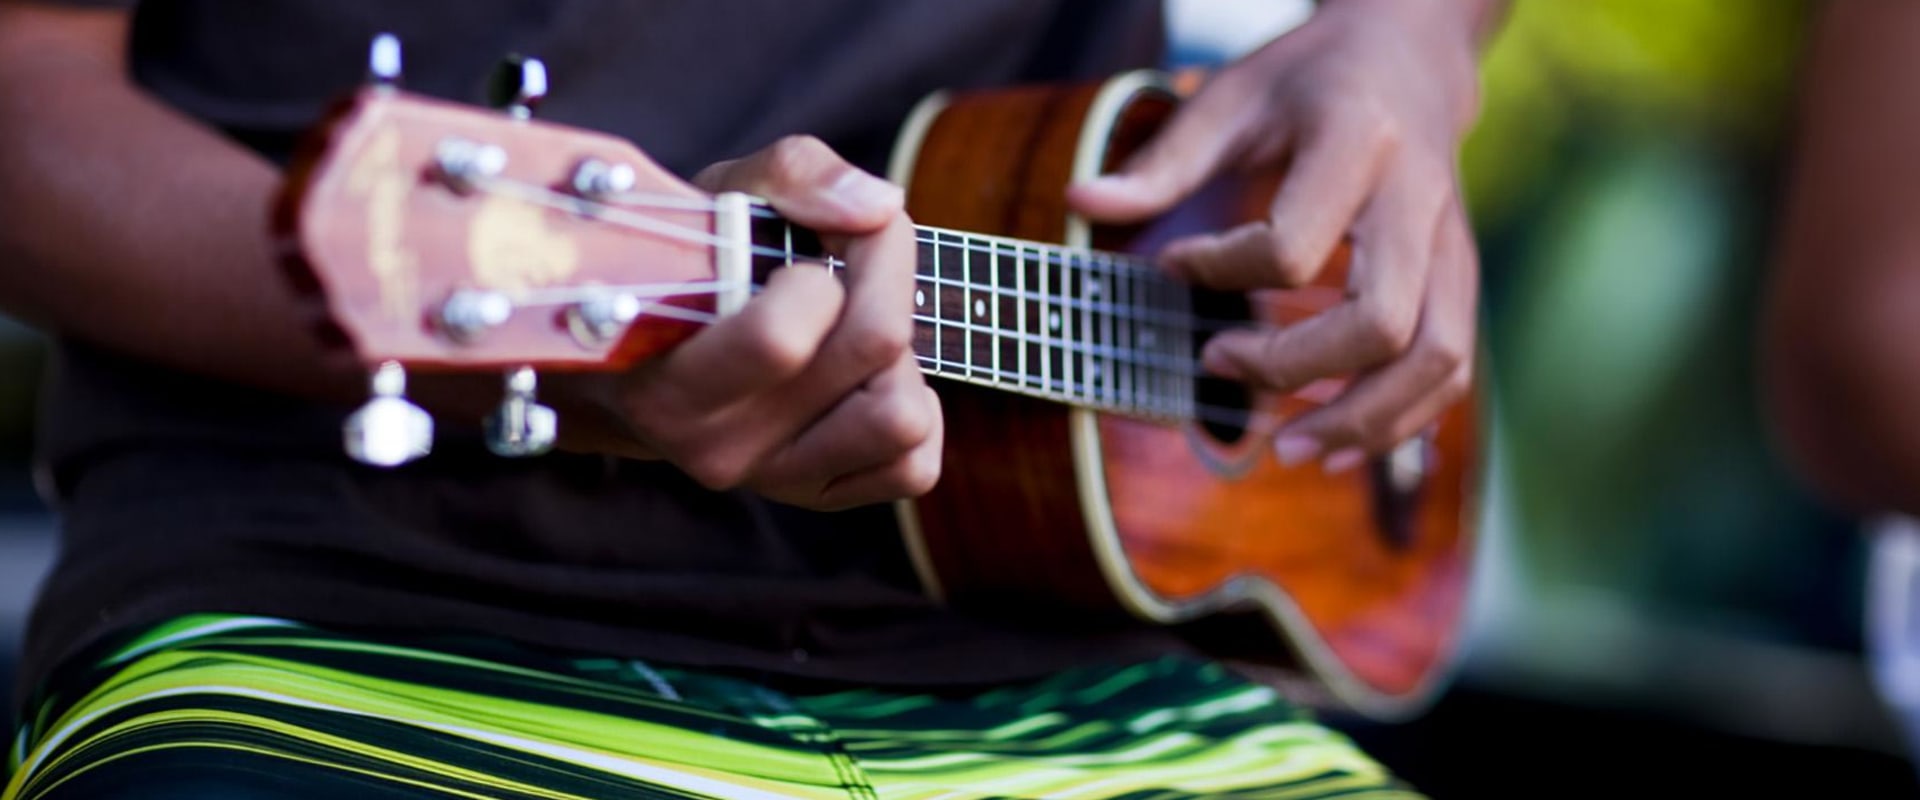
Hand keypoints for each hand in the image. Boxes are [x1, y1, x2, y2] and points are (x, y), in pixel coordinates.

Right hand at [594, 136, 942, 510]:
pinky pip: (915, 466)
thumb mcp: (716, 196)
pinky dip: (916, 414)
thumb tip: (880, 207)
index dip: (825, 266)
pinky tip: (867, 379)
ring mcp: (771, 479)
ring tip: (850, 329)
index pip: (782, 338)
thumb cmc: (688, 266)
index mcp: (669, 383)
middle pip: (873, 346)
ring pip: (902, 418)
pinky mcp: (817, 495)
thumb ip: (792, 173)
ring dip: (897, 357)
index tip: (808, 246)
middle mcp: (718, 446)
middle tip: (854, 256)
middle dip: (884, 273)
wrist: (645, 363)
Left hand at [1068, 0, 1491, 472]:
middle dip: (1294, 370)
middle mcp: (1418, 201)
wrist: (1409, 57)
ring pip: (1435, 359)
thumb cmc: (1311, 80)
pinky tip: (1337, 446)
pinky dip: (1400, 421)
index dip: (1220, 272)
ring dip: (1362, 420)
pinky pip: (1450, 370)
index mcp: (1358, 145)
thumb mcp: (1231, 95)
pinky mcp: (1461, 277)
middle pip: (1380, 322)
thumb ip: (1164, 160)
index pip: (1292, 246)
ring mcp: (1451, 245)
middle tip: (1215, 366)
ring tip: (1288, 450)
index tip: (1173, 266)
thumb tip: (1081, 203)